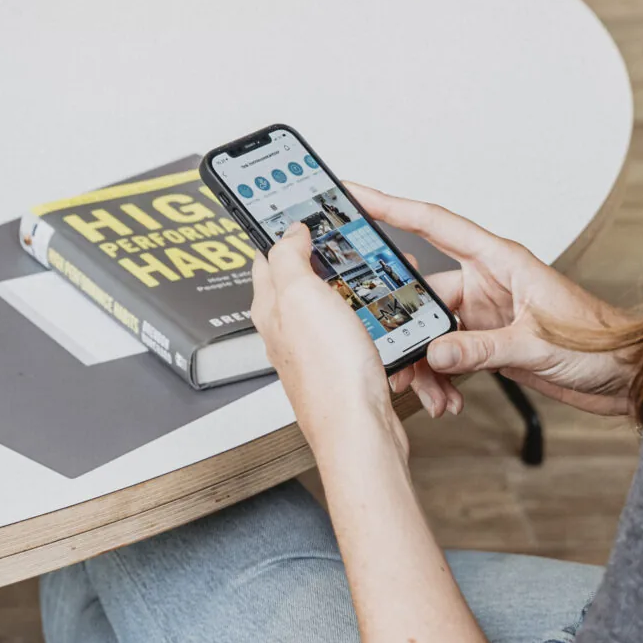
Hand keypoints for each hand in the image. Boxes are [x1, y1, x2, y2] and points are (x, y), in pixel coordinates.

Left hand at [249, 226, 406, 460]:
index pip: (266, 256)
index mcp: (270, 307)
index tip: (296, 213)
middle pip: (298, 278)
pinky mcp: (340, 365)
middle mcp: (286, 329)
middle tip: (339, 238)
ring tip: (363, 272)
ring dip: (345, 285)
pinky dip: (363, 314)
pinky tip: (376, 312)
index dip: (280, 231)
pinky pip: (350, 329)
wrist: (359, 430)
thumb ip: (289, 258)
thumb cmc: (330, 373)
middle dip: (318, 255)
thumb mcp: (301, 296)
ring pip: (327, 303)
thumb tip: (288, 231)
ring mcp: (313, 349)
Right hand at [347, 184, 636, 419]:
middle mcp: (488, 282)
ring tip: (429, 391)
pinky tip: (448, 398)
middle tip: (381, 344)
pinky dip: (442, 377)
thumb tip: (435, 351)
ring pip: (432, 330)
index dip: (389, 205)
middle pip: (423, 291)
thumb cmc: (600, 342)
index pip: (433, 223)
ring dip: (425, 362)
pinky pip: (449, 355)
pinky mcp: (490, 342)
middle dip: (401, 321)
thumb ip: (481, 349)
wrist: (627, 376)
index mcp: (499, 260)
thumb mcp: (535, 345)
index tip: (353, 194)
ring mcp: (487, 313)